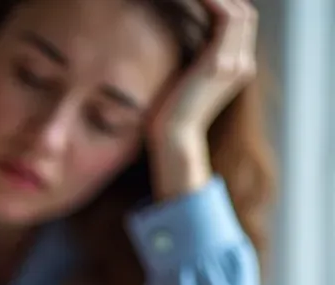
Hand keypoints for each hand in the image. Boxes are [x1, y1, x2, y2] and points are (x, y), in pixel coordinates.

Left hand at [146, 0, 257, 198]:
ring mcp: (235, 63)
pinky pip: (225, 17)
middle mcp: (242, 64)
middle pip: (245, 13)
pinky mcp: (218, 64)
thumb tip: (182, 45)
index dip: (226, 5)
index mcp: (237, 68)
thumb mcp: (187, 83)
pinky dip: (212, 1)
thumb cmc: (170, 115)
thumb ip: (194, 63)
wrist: (172, 140)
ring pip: (239, 11)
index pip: (241, 24)